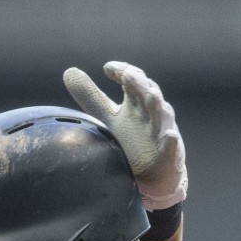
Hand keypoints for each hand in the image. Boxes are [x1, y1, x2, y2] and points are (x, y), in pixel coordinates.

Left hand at [63, 61, 186, 210]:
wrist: (152, 172)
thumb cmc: (130, 138)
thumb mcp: (107, 116)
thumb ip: (91, 96)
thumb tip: (69, 71)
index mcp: (136, 102)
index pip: (132, 81)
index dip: (122, 72)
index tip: (108, 68)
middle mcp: (150, 113)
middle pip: (147, 93)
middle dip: (139, 83)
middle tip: (128, 74)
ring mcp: (160, 133)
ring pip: (161, 116)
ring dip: (157, 105)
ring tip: (151, 95)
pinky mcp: (167, 154)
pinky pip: (170, 148)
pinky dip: (170, 141)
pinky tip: (170, 136)